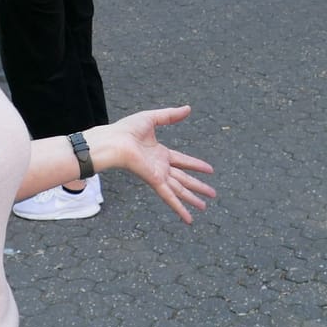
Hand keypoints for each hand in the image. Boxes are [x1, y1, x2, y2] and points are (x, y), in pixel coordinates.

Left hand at [89, 106, 217, 222]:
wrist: (114, 141)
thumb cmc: (126, 130)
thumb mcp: (152, 118)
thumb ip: (170, 115)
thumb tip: (188, 108)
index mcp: (160, 153)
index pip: (183, 162)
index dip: (196, 165)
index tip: (210, 170)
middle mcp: (161, 167)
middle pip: (184, 180)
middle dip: (198, 186)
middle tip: (213, 193)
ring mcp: (158, 175)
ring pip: (180, 190)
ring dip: (193, 199)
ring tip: (205, 207)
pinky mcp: (155, 181)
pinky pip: (170, 197)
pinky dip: (179, 208)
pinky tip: (188, 218)